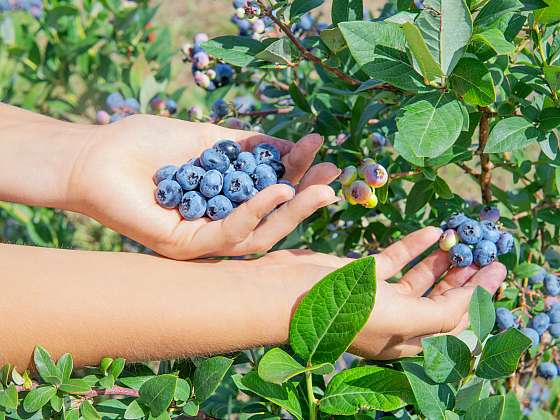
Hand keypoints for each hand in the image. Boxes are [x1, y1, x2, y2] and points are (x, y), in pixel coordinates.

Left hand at [69, 115, 339, 258]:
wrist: (97, 155)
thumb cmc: (148, 144)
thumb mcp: (209, 139)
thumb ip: (249, 146)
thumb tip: (292, 145)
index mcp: (225, 198)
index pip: (270, 191)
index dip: (297, 172)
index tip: (320, 147)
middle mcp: (219, 222)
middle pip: (272, 220)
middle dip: (305, 198)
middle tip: (334, 177)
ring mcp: (204, 239)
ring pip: (259, 235)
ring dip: (292, 211)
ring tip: (321, 188)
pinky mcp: (187, 248)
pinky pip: (229, 234)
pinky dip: (256, 212)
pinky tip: (277, 189)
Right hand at [262, 226, 506, 358]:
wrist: (281, 292)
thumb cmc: (337, 309)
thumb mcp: (395, 318)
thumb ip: (438, 315)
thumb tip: (473, 302)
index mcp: (405, 339)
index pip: (453, 322)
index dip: (478, 298)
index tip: (497, 270)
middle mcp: (395, 320)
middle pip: (440, 300)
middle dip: (464, 278)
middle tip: (486, 254)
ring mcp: (378, 295)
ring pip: (419, 278)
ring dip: (442, 260)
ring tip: (462, 240)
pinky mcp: (362, 273)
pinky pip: (395, 258)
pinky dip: (414, 245)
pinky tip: (431, 231)